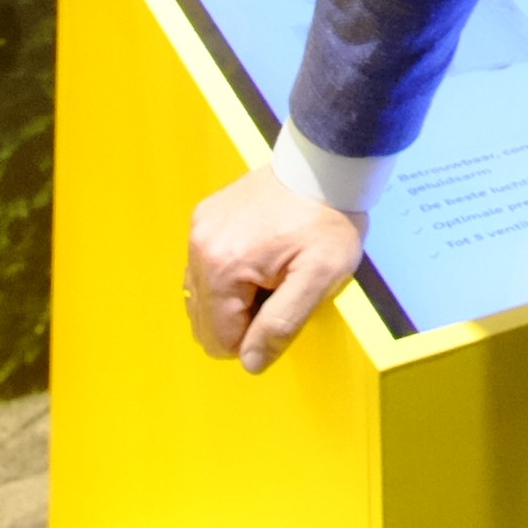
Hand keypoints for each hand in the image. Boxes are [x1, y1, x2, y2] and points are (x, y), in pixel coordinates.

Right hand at [185, 166, 367, 372]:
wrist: (326, 166)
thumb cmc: (328, 220)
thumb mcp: (319, 278)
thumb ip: (281, 324)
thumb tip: (250, 362)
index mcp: (223, 267)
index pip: (219, 338)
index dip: (253, 339)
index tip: (282, 311)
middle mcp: (200, 247)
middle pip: (204, 318)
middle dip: (241, 318)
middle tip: (279, 291)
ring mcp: (199, 229)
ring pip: (202, 294)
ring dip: (234, 297)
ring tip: (272, 273)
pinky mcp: (205, 216)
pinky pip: (205, 265)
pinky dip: (228, 273)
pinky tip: (261, 257)